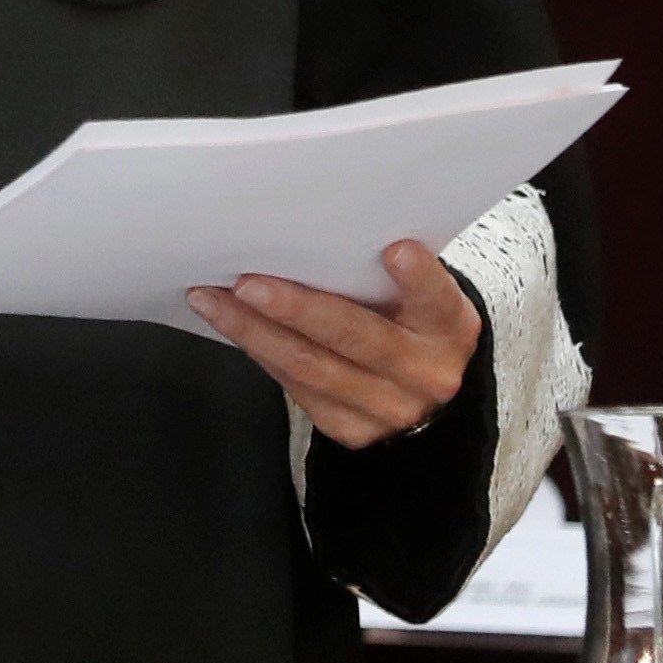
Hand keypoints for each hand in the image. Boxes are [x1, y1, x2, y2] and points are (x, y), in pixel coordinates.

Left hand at [190, 240, 481, 449]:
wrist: (426, 398)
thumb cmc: (412, 325)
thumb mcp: (421, 298)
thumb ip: (388, 274)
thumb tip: (314, 232)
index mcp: (449, 326)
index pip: (436, 298)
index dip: (417, 278)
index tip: (395, 250)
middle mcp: (425, 372)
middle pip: (355, 336)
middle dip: (295, 308)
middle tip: (247, 282)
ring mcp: (388, 408)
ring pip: (312, 367)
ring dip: (254, 332)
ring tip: (213, 300)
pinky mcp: (352, 430)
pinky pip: (298, 389)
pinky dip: (261, 353)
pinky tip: (233, 327)